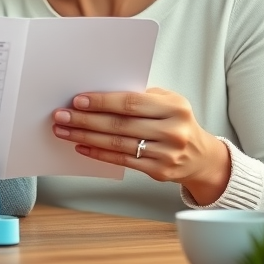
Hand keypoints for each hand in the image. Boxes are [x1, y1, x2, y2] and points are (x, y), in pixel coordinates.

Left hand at [51, 87, 230, 203]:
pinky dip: (98, 153)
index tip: (78, 100)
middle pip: (120, 124)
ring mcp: (166, 153)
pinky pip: (121, 160)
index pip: (131, 102)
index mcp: (174, 108)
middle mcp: (172, 131)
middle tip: (62, 115)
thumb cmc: (177, 122)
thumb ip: (141, 97)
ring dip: (85, 136)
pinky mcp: (158, 171)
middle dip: (86, 119)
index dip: (102, 101)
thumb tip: (99, 93)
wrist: (201, 157)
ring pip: (117, 144)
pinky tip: (81, 146)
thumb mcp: (169, 103)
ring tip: (64, 130)